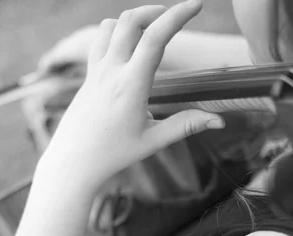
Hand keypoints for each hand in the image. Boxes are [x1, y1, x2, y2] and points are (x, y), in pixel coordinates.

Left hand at [40, 0, 225, 188]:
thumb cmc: (113, 154)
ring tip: (153, 29)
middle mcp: (111, 72)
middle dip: (156, 10)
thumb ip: (186, 125)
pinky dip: (116, 32)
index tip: (196, 4)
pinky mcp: (88, 76)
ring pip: (110, 26)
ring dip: (133, 19)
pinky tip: (130, 46)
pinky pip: (100, 41)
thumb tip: (220, 120)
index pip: (155, 39)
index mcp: (130, 86)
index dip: (177, 16)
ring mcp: (96, 71)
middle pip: (130, 21)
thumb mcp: (153, 141)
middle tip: (175, 16)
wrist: (72, 162)